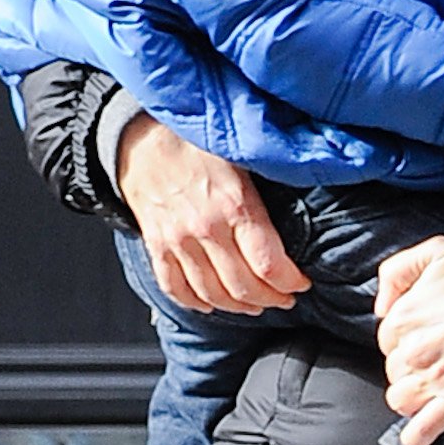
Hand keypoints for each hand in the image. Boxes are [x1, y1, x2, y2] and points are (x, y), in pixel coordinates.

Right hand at [116, 113, 308, 315]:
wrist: (142, 138)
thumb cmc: (196, 142)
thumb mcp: (242, 156)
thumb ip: (267, 187)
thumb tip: (301, 206)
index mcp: (234, 205)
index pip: (269, 264)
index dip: (290, 283)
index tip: (301, 283)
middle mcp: (206, 228)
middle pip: (244, 287)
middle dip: (271, 299)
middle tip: (284, 297)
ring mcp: (178, 242)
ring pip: (213, 295)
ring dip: (239, 307)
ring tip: (255, 303)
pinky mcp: (157, 247)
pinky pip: (176, 289)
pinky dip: (195, 303)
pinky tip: (211, 303)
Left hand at [374, 236, 443, 444]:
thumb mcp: (434, 252)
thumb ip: (396, 272)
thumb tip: (381, 307)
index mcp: (402, 318)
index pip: (386, 339)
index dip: (404, 337)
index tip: (425, 333)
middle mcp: (411, 353)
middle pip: (394, 369)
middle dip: (410, 364)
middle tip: (438, 353)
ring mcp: (433, 380)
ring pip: (401, 399)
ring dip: (412, 394)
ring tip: (433, 383)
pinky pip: (422, 429)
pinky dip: (417, 435)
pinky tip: (417, 435)